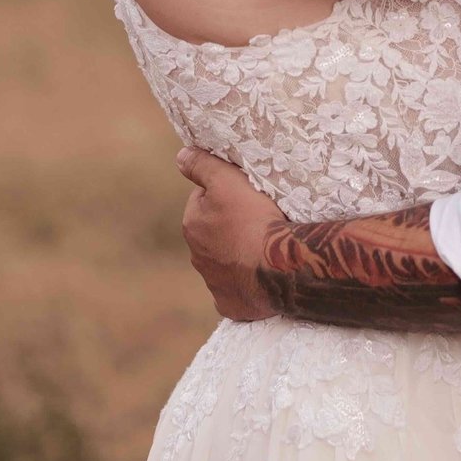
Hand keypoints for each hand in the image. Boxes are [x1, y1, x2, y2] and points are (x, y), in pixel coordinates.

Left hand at [176, 146, 287, 321]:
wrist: (280, 267)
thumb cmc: (255, 220)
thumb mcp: (229, 182)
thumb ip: (203, 166)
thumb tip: (181, 156)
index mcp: (192, 224)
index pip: (203, 199)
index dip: (226, 193)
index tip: (247, 195)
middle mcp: (196, 255)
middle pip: (213, 231)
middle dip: (229, 225)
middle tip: (258, 219)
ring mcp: (213, 283)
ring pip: (224, 260)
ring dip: (238, 252)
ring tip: (264, 246)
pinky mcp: (230, 303)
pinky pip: (236, 289)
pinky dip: (245, 282)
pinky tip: (261, 275)